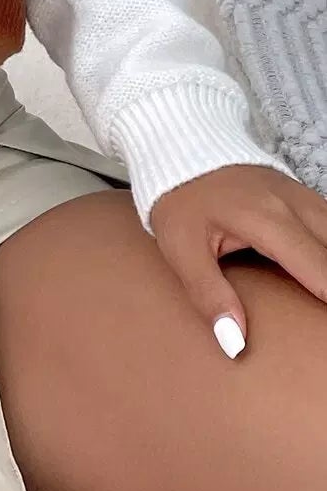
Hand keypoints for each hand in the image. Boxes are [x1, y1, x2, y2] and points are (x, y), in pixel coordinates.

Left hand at [149, 163, 326, 357]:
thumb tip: (234, 343)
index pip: (323, 272)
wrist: (178, 147)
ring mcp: (303, 196)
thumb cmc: (178, 198)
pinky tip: (324, 269)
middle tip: (324, 325)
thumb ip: (209, 295)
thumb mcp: (180, 249)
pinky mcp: (302, 194)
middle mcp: (296, 206)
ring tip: (326, 297)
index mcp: (269, 221)